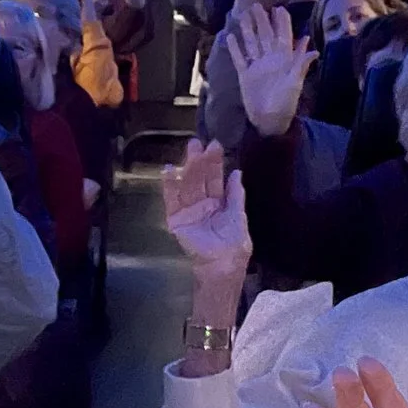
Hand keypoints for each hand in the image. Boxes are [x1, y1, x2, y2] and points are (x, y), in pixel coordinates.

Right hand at [161, 138, 249, 273]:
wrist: (222, 265)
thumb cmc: (234, 244)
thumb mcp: (238, 216)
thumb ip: (236, 194)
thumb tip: (237, 173)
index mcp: (217, 203)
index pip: (214, 179)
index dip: (214, 163)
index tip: (214, 145)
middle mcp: (201, 204)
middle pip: (199, 179)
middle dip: (199, 161)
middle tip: (198, 142)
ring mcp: (188, 211)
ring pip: (187, 185)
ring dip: (187, 168)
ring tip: (189, 150)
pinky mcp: (176, 220)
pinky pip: (172, 200)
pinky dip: (169, 186)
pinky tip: (169, 170)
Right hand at [227, 3, 314, 138]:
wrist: (269, 121)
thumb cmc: (286, 103)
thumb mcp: (295, 83)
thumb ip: (301, 64)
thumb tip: (313, 48)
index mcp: (284, 60)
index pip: (283, 36)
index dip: (282, 23)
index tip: (279, 8)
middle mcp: (270, 60)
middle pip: (265, 36)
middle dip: (262, 20)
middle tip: (257, 4)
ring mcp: (257, 66)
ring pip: (251, 43)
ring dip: (248, 29)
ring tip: (242, 15)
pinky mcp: (245, 75)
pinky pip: (239, 58)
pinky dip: (235, 48)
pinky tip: (230, 37)